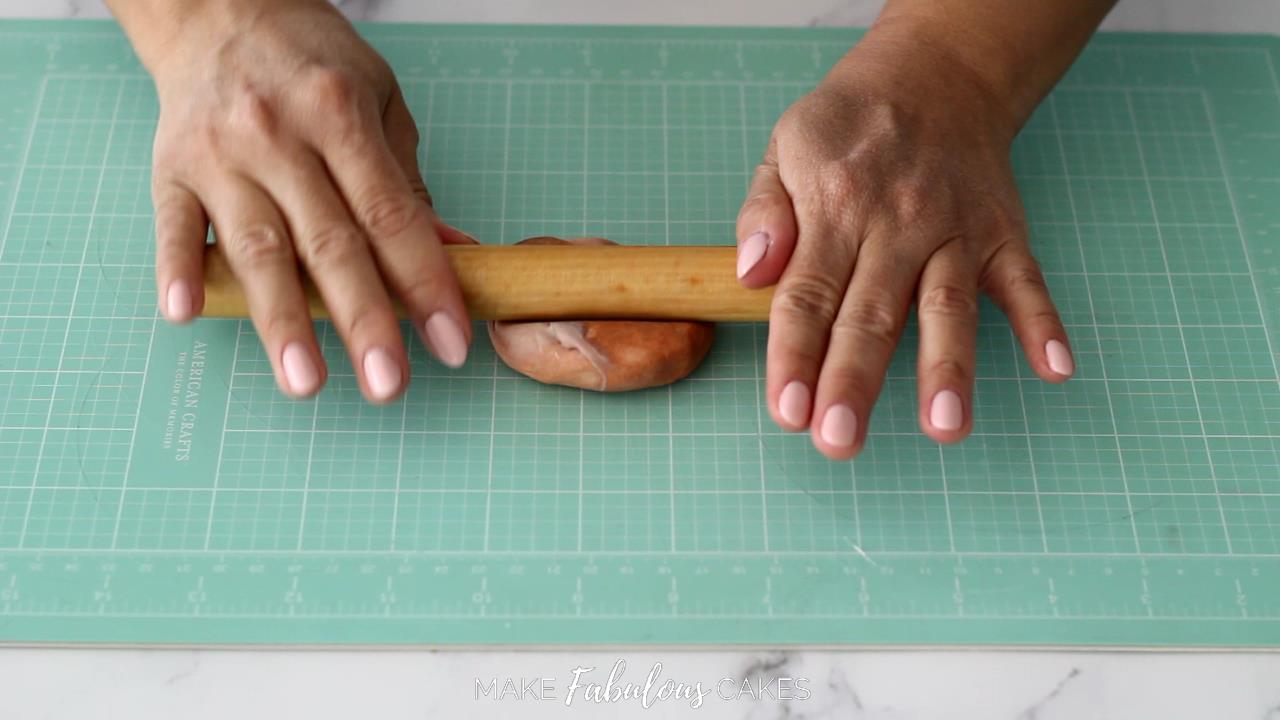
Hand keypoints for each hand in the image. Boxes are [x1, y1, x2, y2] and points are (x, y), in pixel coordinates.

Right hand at [137, 0, 470, 401]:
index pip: (392, 217)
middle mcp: (279, 136)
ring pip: (257, 249)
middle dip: (363, 321)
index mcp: (340, 117)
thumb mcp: (379, 101)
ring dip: (281, 320)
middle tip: (388, 385)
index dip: (425, 285)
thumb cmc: (311, 62)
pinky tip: (188, 314)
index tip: (451, 342)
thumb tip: (452, 257)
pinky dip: (178, 270)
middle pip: (329, 244)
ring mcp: (220, 154)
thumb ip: (407, 184)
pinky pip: (173, 226)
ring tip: (305, 382)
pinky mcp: (171, 168)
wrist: (218, 8)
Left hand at [735, 32, 1074, 459]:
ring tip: (945, 427)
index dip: (794, 355)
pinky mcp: (1002, 233)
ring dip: (947, 368)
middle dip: (854, 381)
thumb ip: (765, 213)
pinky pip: (1026, 280)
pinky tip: (1056, 369)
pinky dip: (1043, 323)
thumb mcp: (785, 147)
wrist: (935, 74)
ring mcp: (955, 231)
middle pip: (872, 314)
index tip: (786, 410)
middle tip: (839, 440)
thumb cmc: (849, 125)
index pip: (808, 294)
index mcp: (836, 207)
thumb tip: (752, 274)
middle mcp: (897, 223)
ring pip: (949, 307)